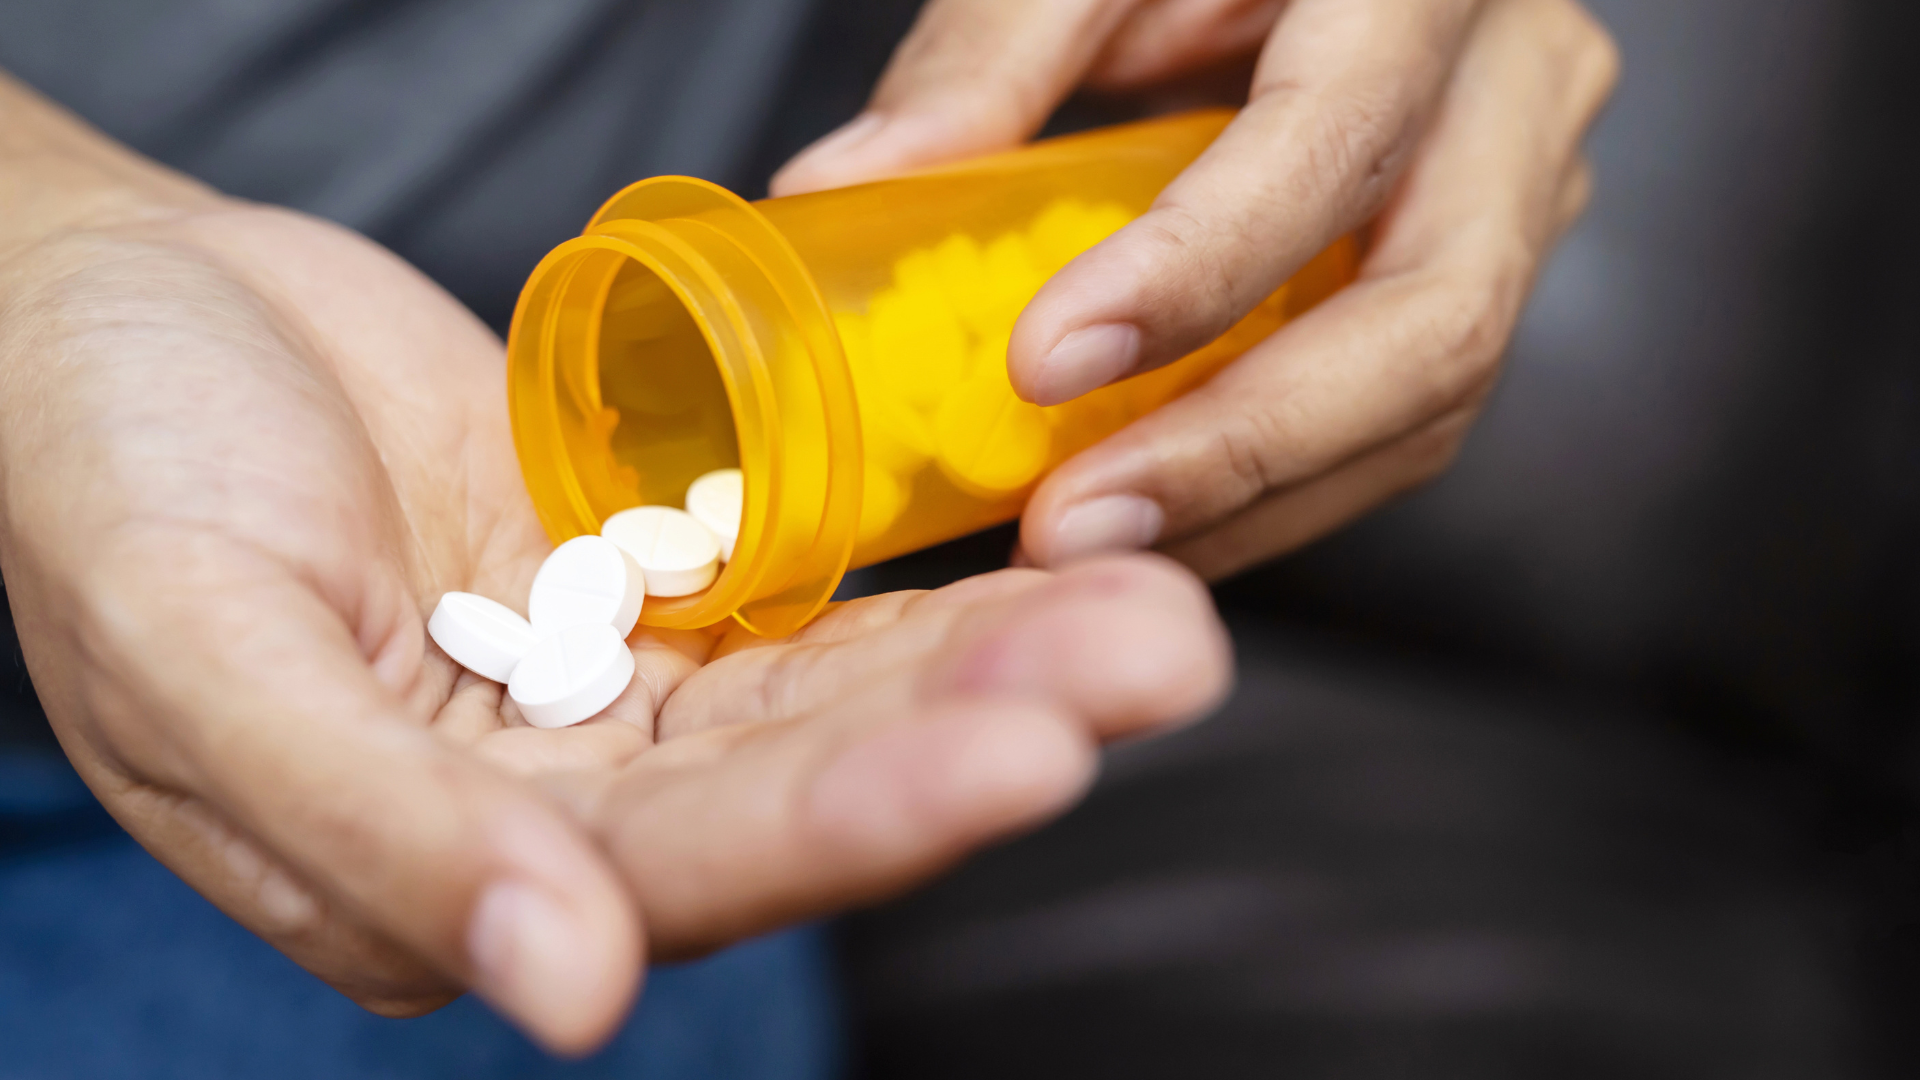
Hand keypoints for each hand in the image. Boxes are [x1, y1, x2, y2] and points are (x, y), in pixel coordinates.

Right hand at [0, 197, 1228, 1052]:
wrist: (105, 313)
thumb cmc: (103, 473)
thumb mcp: (201, 657)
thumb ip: (377, 837)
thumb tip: (566, 993)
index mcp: (431, 876)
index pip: (680, 872)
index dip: (855, 821)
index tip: (1028, 758)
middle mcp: (550, 808)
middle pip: (797, 789)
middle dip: (980, 732)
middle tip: (1156, 663)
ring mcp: (605, 696)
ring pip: (828, 702)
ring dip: (991, 665)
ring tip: (1155, 623)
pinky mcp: (640, 590)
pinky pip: (803, 608)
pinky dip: (921, 600)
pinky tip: (1049, 579)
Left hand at [773, 0, 1616, 577]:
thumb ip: (991, 51)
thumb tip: (847, 188)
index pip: (1331, 143)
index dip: (1194, 271)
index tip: (1045, 361)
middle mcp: (1512, 88)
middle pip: (1430, 322)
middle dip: (1237, 451)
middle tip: (1073, 522)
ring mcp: (1524, 186)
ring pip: (1428, 399)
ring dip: (1252, 498)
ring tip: (1093, 539)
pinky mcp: (1491, 259)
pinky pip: (1404, 413)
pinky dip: (1279, 486)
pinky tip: (1165, 515)